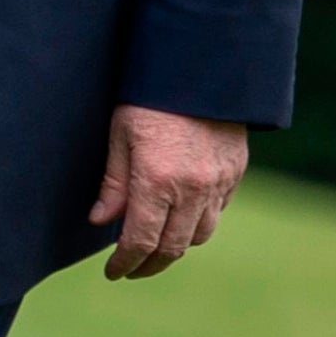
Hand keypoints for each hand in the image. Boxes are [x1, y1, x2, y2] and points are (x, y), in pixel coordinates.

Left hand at [88, 105, 247, 280]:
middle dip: (149, 265)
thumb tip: (100, 220)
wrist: (202, 64)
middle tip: (133, 267)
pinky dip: (200, 219)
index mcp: (156, 181)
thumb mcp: (121, 132)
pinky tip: (184, 212)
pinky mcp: (235, 171)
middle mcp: (191, 189)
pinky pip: (218, 210)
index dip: (125, 264)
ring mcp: (217, 182)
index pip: (140, 241)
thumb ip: (114, 182)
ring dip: (177, 245)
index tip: (113, 272)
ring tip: (158, 242)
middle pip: (172, 248)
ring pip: (199, 235)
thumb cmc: (152, 95)